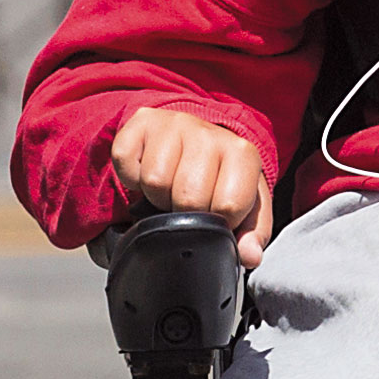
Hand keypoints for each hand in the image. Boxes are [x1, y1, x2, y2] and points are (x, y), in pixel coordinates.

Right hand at [109, 107, 277, 262]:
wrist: (195, 138)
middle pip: (187, 197)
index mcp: (243, 154)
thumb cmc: (220, 177)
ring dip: (157, 196)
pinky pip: (125, 163)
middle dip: (184, 212)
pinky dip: (131, 178)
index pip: (227, 206)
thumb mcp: (245, 206)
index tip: (215, 215)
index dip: (218, 223)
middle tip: (188, 204)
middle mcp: (209, 133)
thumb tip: (249, 256)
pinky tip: (148, 171)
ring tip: (169, 188)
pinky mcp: (142, 122)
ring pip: (154, 182)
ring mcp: (174, 124)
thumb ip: (252, 233)